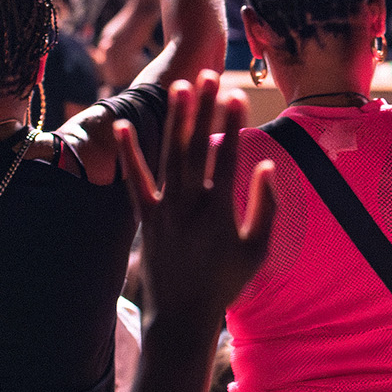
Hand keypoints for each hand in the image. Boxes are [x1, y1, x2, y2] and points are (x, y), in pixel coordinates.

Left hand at [114, 71, 275, 323]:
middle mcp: (189, 206)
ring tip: (179, 87)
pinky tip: (123, 125)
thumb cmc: (225, 282)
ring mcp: (164, 210)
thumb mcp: (257, 250)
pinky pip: (135, 180)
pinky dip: (129, 153)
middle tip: (207, 75)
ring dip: (174, 120)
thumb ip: (266, 207)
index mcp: (220, 212)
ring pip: (169, 156)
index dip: (232, 124)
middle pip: (196, 147)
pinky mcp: (145, 217)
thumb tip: (267, 165)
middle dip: (203, 109)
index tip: (237, 96)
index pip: (227, 158)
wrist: (182, 315)